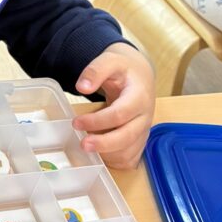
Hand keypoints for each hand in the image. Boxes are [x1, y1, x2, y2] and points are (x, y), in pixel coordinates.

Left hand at [71, 42, 154, 169]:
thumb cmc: (124, 69)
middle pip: (127, 137)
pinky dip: (113, 161)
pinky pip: (129, 159)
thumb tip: (82, 87)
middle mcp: (145, 117)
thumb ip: (96, 70)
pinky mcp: (139, 141)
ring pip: (129, 152)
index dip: (98, 121)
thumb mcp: (110, 60)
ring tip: (87, 145)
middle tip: (82, 144)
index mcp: (139, 97)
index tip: (76, 122)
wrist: (139, 76)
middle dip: (103, 144)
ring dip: (106, 154)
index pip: (120, 114)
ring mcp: (143, 131)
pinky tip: (98, 152)